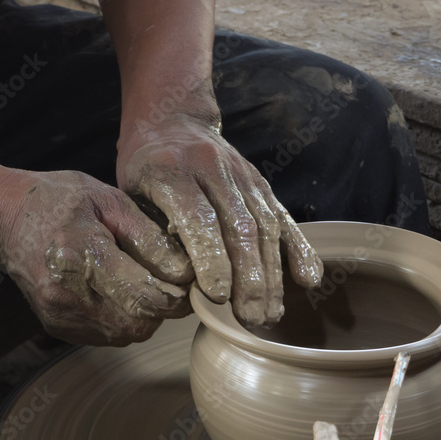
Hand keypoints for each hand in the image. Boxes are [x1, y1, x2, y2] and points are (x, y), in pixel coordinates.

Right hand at [0, 169, 193, 345]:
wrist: (4, 219)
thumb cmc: (59, 201)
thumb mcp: (109, 200)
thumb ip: (149, 236)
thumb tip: (186, 270)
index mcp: (81, 254)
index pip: (147, 295)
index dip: (180, 293)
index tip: (192, 277)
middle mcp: (67, 293)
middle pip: (141, 321)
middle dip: (166, 304)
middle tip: (172, 278)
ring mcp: (61, 316)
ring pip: (129, 333)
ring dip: (147, 312)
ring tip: (140, 278)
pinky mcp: (59, 328)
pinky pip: (111, 335)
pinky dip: (126, 317)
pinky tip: (119, 289)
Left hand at [117, 113, 322, 327]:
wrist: (172, 120)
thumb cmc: (144, 170)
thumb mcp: (131, 194)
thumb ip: (152, 232)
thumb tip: (181, 283)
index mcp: (171, 172)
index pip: (198, 218)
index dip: (210, 258)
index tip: (216, 296)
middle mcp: (212, 169)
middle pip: (239, 226)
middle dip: (249, 277)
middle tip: (251, 319)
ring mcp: (243, 176)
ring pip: (265, 226)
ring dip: (272, 275)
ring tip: (270, 315)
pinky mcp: (262, 184)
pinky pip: (285, 218)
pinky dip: (300, 250)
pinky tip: (309, 281)